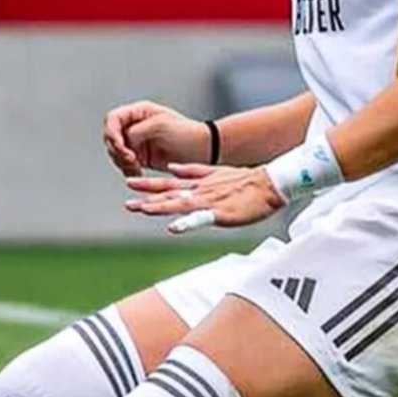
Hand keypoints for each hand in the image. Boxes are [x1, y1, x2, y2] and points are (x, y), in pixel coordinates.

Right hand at [103, 102, 210, 176]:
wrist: (202, 150)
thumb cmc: (187, 133)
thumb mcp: (161, 125)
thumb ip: (138, 131)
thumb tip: (125, 140)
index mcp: (139, 112)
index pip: (113, 119)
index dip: (112, 132)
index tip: (121, 145)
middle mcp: (135, 126)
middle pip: (111, 137)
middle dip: (118, 151)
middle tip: (131, 159)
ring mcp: (137, 142)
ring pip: (116, 153)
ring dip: (122, 162)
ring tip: (136, 167)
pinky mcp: (141, 157)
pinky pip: (125, 164)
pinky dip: (127, 170)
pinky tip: (137, 172)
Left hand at [124, 163, 285, 234]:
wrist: (270, 183)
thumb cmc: (246, 180)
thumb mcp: (215, 171)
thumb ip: (192, 171)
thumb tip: (172, 168)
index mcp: (199, 183)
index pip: (169, 183)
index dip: (149, 184)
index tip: (130, 183)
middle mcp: (200, 190)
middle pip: (169, 194)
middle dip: (147, 198)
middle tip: (128, 203)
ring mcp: (209, 201)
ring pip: (179, 204)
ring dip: (160, 207)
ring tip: (142, 210)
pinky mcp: (220, 212)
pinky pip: (200, 219)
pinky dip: (186, 222)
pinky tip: (173, 227)